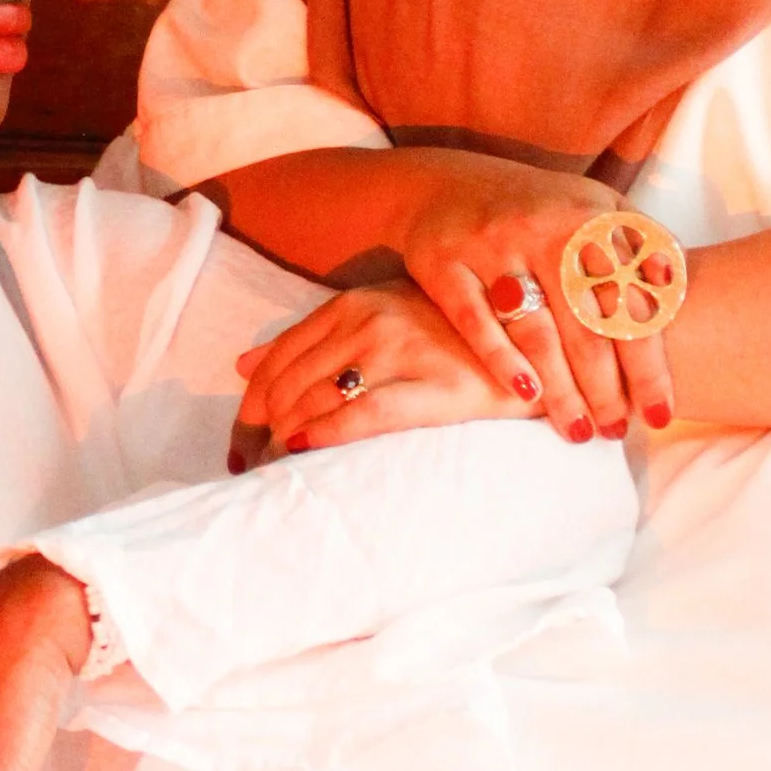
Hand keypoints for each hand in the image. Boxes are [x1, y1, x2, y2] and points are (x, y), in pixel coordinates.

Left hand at [234, 278, 543, 462]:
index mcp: (354, 303)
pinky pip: (365, 414)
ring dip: (288, 436)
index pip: (280, 354)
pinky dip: (327, 433)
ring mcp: (402, 353)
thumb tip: (244, 364)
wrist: (528, 342)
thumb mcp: (378, 314)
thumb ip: (312, 337)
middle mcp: (371, 322)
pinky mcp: (434, 388)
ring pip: (320, 398)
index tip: (242, 436)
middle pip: (292, 380)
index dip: (252, 400)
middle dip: (263, 426)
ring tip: (275, 467)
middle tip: (253, 461)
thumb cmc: (450, 330)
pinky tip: (305, 448)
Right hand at [392, 151, 681, 441]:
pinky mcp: (445, 265)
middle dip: (606, 388)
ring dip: (561, 389)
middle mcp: (544, 229)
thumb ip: (639, 248)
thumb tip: (679, 292)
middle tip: (616, 432)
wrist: (445, 183)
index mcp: (590, 219)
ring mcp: (492, 246)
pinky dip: (502, 360)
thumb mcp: (595, 209)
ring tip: (579, 431)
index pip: (630, 303)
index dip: (649, 365)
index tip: (659, 415)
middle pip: (586, 323)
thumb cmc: (540, 212)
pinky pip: (476, 323)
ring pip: (535, 331)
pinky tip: (527, 396)